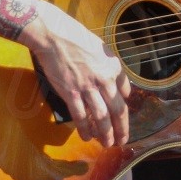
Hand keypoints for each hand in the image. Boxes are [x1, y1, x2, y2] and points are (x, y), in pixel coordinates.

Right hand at [25, 0, 130, 147]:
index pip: (125, 97)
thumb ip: (117, 73)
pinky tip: (87, 136)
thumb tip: (126, 92)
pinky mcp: (71, 92)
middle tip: (120, 142)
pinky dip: (85, 128)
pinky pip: (81, 116)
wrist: (54, 35)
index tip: (123, 124)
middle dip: (120, 130)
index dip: (126, 114)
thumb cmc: (78, 40)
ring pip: (101, 117)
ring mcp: (88, 87)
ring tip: (106, 144)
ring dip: (105, 134)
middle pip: (117, 111)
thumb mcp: (105, 52)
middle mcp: (105, 80)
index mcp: (114, 69)